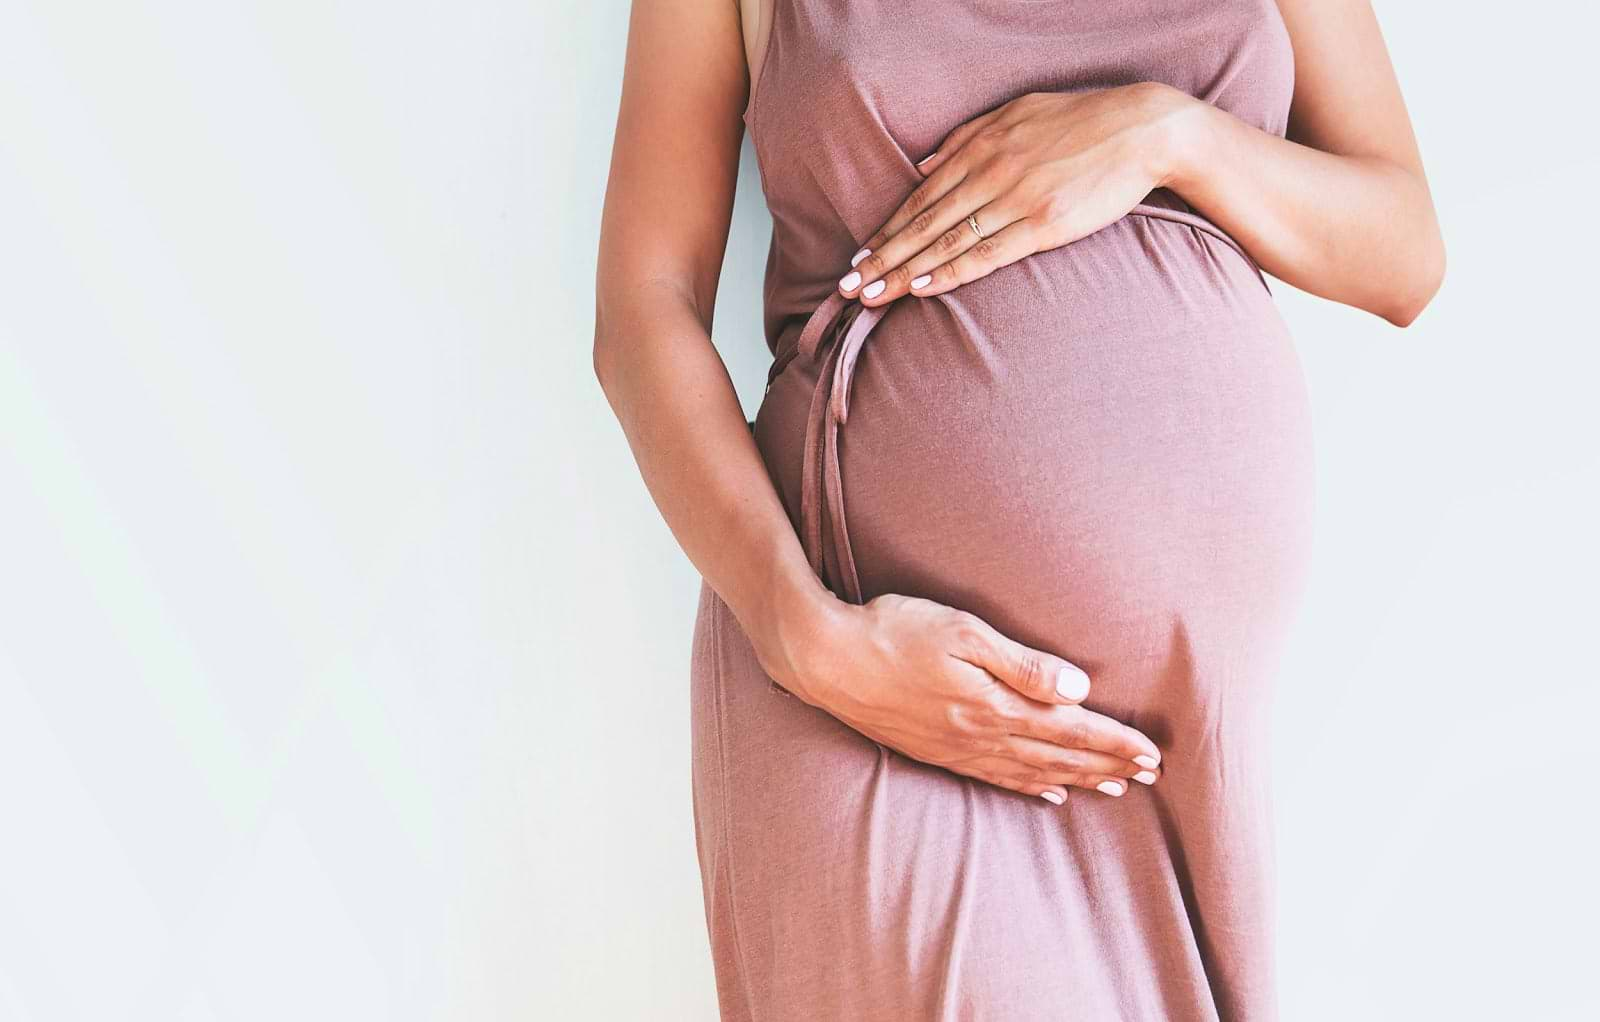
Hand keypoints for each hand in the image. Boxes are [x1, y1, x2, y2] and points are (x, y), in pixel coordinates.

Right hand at [780, 592, 1162, 803]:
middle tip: (1152, 776)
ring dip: (1077, 778)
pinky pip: (995, 778)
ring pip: (1031, 772)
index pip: (1070, 729)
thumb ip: (1022, 663)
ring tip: (1114, 787)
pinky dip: (1029, 788)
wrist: (825, 658)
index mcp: (993, 705)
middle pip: (1058, 756)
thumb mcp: (963, 632)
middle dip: (1107, 765)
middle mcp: (980, 734)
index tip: (1152, 754)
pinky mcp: (935, 751)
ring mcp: (956, 748)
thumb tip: (1076, 688)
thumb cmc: (893, 631)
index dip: (1114, 742)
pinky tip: (1048, 792)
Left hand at [836, 82, 1195, 305]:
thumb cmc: (1082, 120)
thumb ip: (966, 139)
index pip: (922, 198)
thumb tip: (924, 168)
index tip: (859, 254)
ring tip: (872, 295)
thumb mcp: (1018, 112)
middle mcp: (990, 173)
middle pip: (924, 224)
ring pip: (946, 243)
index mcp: (981, 147)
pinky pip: (987, 254)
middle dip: (882, 258)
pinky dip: (951, 272)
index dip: (888, 229)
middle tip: (848, 286)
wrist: (1143, 129)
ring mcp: (1015, 200)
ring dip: (904, 272)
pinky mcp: (1043, 224)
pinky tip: (922, 287)